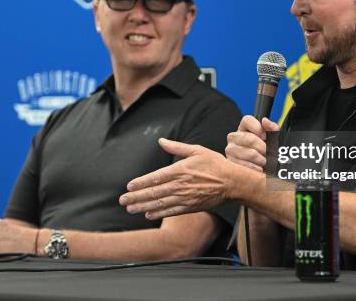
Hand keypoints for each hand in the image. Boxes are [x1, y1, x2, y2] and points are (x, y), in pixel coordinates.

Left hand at [119, 138, 235, 219]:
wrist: (233, 182)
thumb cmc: (215, 164)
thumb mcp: (197, 150)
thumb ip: (177, 147)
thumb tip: (161, 141)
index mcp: (180, 170)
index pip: (155, 178)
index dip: (141, 183)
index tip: (129, 186)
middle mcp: (180, 185)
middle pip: (154, 192)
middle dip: (136, 196)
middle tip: (123, 200)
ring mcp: (185, 198)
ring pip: (160, 203)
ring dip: (143, 206)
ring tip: (130, 208)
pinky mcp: (191, 207)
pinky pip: (171, 211)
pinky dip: (159, 213)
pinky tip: (148, 214)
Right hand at [226, 115, 278, 170]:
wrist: (262, 168)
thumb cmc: (266, 151)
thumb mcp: (272, 138)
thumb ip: (272, 128)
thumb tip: (265, 121)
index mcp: (243, 127)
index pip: (247, 121)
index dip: (259, 129)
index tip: (266, 137)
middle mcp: (234, 136)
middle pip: (250, 139)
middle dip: (264, 148)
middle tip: (271, 153)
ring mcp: (230, 149)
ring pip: (250, 153)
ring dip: (262, 159)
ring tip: (266, 162)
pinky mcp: (231, 163)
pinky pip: (246, 165)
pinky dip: (256, 168)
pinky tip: (260, 168)